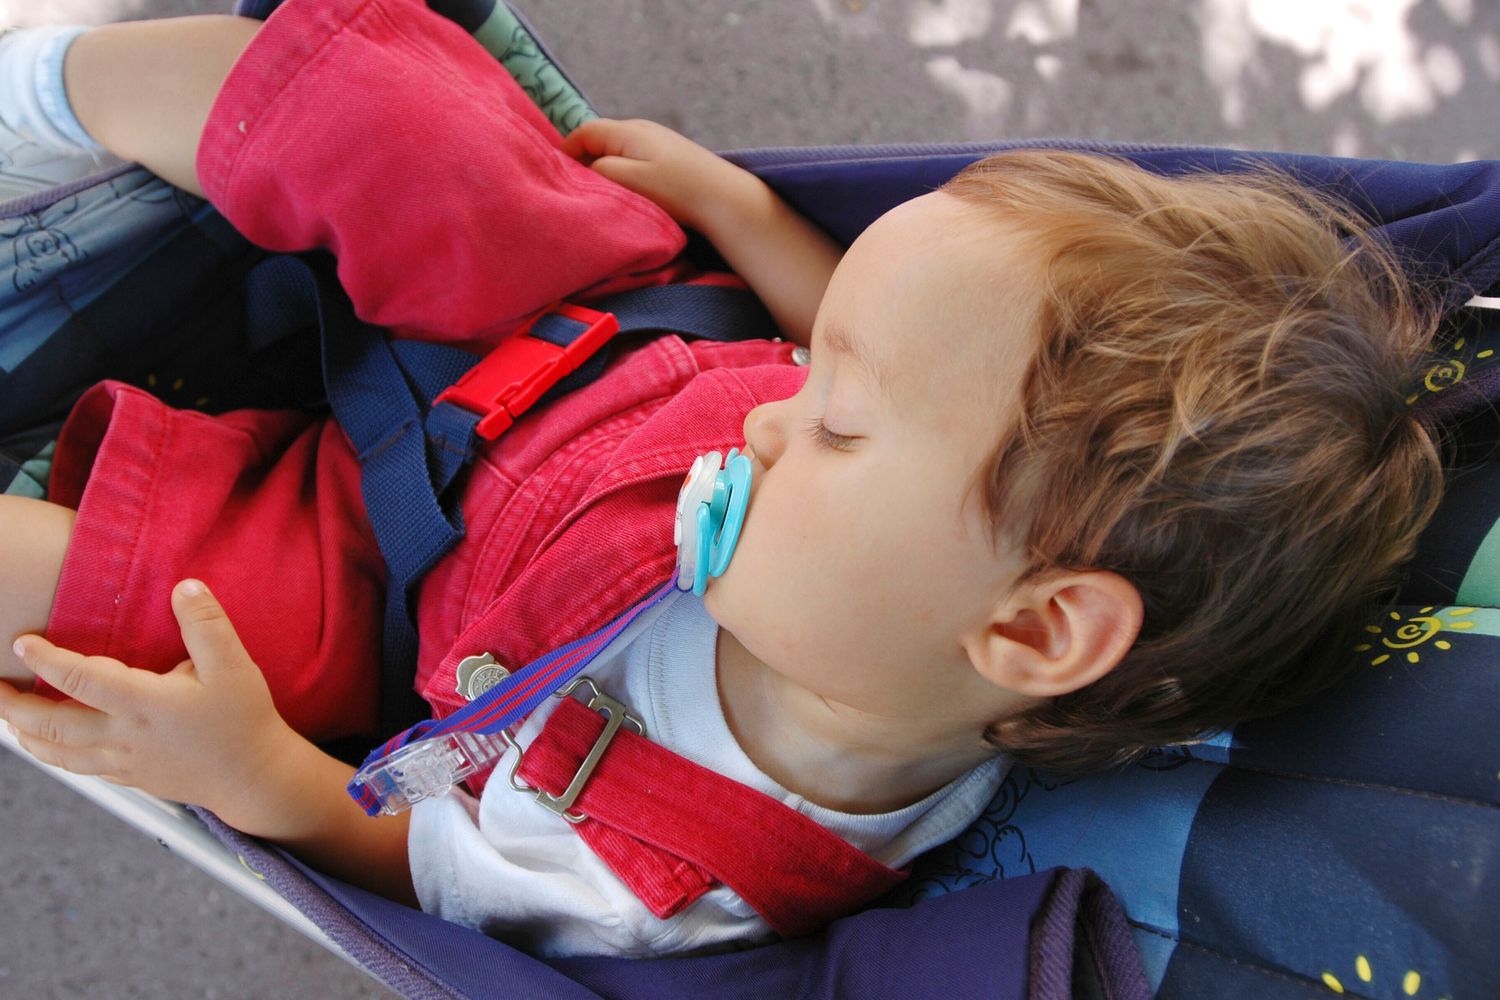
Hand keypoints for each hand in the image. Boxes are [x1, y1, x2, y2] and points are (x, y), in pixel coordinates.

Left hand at [0, 579, 298, 816]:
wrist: (253, 777)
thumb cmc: (243, 721)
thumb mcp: (234, 667)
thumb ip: (206, 625)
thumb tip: (184, 588)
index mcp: (145, 704)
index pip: (80, 680)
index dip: (45, 660)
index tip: (22, 642)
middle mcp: (124, 736)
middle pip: (50, 724)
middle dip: (12, 705)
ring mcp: (122, 761)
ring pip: (55, 752)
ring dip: (23, 732)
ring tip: (8, 714)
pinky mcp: (128, 777)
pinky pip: (75, 768)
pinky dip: (49, 753)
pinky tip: (46, 741)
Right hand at [563, 118, 755, 232]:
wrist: (725, 199)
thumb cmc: (677, 191)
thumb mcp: (630, 180)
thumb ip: (600, 169)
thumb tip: (582, 167)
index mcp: (628, 130)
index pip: (585, 132)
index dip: (566, 153)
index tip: (558, 178)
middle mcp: (642, 129)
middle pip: (600, 141)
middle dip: (585, 163)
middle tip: (578, 191)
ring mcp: (659, 143)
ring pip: (618, 153)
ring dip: (606, 172)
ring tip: (603, 196)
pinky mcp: (671, 158)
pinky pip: (636, 162)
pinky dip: (625, 176)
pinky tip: (632, 196)